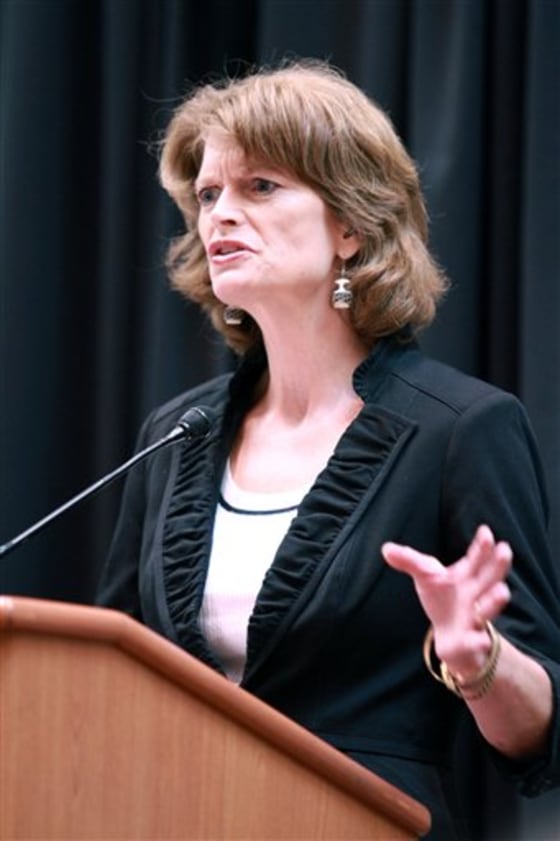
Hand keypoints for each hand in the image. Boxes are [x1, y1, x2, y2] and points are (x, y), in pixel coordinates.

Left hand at [382, 525, 511, 678]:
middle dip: (498, 565)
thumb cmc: (443, 600)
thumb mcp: (426, 578)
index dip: (482, 546)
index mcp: (467, 576)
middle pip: (490, 578)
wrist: (451, 637)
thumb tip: (386, 548)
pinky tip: (480, 640)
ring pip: (489, 609)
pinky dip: (479, 641)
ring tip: (501, 591)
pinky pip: (479, 642)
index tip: (486, 531)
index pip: (476, 558)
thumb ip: (409, 562)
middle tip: (505, 549)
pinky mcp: (472, 641)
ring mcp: (477, 618)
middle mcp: (477, 594)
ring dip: (495, 601)